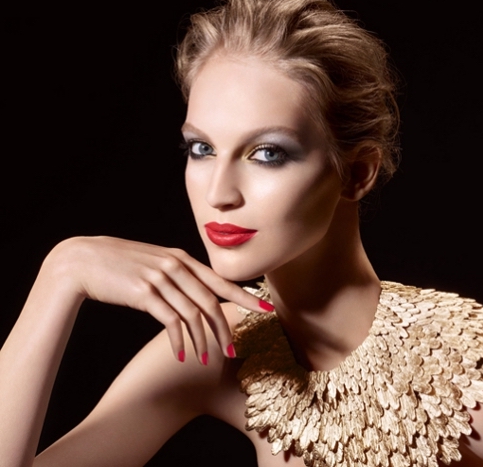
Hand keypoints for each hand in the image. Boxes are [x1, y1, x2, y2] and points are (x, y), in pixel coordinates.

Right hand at [48, 236, 270, 363]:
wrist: (81, 259)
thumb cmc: (119, 263)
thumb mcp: (153, 262)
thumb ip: (176, 273)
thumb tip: (197, 291)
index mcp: (181, 258)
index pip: (220, 280)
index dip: (244, 296)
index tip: (265, 309)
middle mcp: (176, 266)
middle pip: (211, 301)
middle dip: (225, 328)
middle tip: (234, 351)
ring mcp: (160, 278)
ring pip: (193, 314)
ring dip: (202, 340)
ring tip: (207, 360)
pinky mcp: (144, 293)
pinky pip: (171, 321)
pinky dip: (179, 340)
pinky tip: (181, 354)